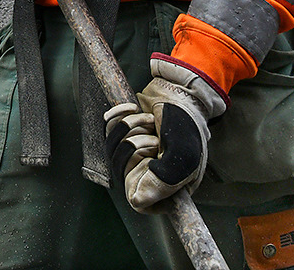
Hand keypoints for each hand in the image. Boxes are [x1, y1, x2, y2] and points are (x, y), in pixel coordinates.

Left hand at [104, 55, 227, 213]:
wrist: (182, 92)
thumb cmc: (185, 126)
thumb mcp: (181, 156)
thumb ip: (162, 181)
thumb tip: (135, 201)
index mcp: (164, 184)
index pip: (138, 200)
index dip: (138, 181)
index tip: (150, 163)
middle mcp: (147, 170)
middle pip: (120, 168)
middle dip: (136, 146)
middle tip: (155, 138)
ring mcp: (134, 151)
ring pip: (112, 146)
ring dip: (130, 128)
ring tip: (149, 121)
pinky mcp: (124, 131)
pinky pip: (108, 126)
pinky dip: (120, 114)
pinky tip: (135, 109)